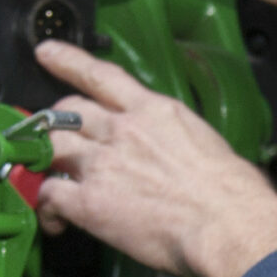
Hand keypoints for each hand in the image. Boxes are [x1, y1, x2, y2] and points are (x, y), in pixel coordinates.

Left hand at [30, 39, 276, 276]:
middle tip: (54, 139)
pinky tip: (56, 218)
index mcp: (154, 111)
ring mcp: (102, 164)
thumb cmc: (230, 192)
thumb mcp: (203, 142)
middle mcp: (122, 131)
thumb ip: (172, 139)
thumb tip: (170, 152)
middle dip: (56, 125)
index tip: (47, 53)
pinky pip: (50, 193)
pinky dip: (47, 205)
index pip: (102, 76)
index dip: (69, 61)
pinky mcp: (89, 202)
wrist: (227, 223)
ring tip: (49, 179)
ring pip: (50, 147)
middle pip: (66, 112)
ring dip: (46, 162)